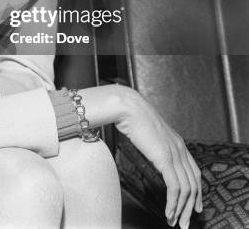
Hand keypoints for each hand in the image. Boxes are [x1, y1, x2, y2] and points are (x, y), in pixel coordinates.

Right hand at [116, 89, 201, 228]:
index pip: (194, 172)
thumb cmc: (131, 115)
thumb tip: (148, 150)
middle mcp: (180, 149)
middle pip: (194, 184)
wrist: (127, 106)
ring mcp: (174, 154)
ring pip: (187, 189)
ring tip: (176, 222)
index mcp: (177, 142)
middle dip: (191, 206)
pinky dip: (173, 203)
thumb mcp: (148, 132)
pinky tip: (168, 212)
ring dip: (182, 209)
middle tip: (186, 221)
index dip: (196, 191)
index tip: (194, 205)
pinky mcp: (165, 159)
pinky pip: (175, 188)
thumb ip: (154, 143)